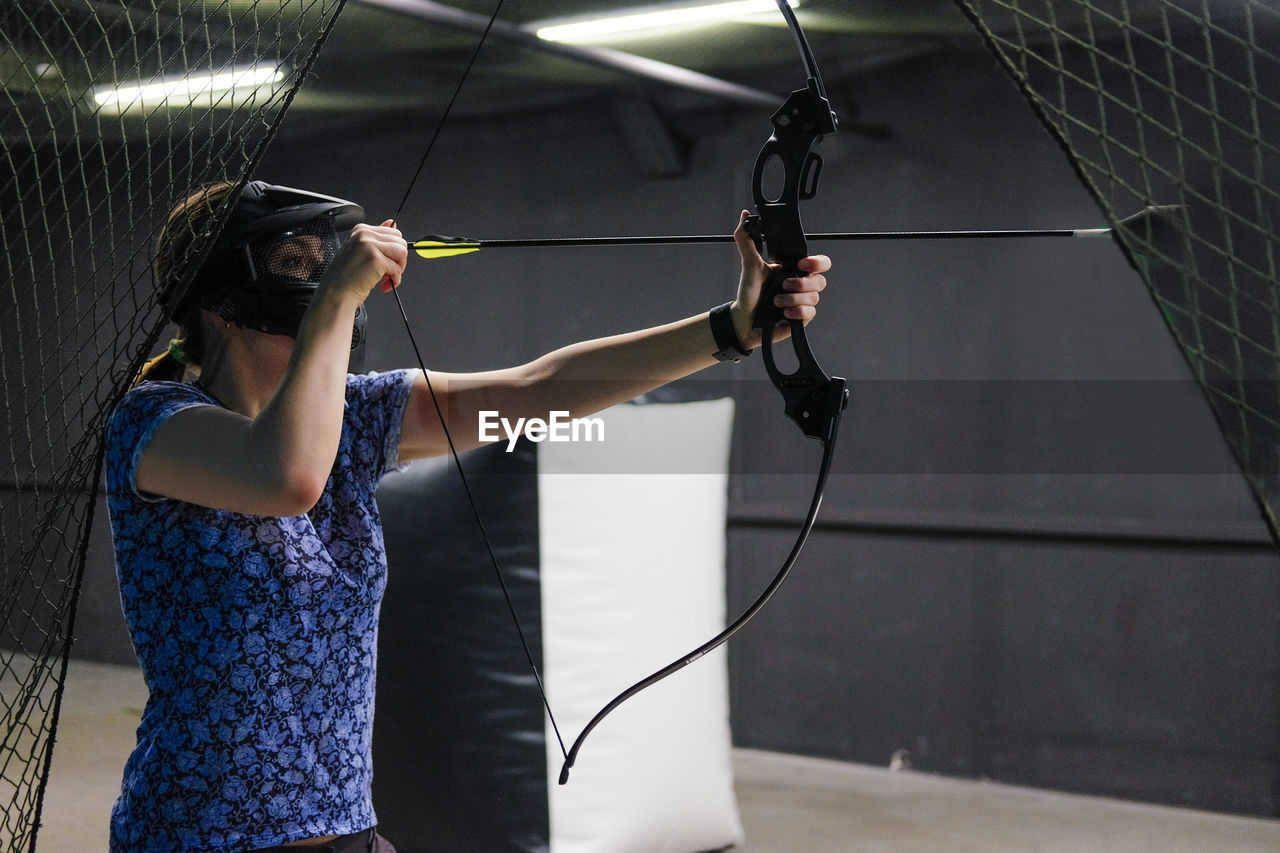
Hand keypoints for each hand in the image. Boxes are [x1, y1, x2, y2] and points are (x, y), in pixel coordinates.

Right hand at [319, 219, 406, 302]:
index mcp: (361, 230)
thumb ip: (378, 238)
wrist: (337, 292)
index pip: (393, 233)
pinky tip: (383, 285)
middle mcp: (365, 234)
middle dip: (399, 259)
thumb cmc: (348, 276)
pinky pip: (397, 268)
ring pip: (402, 252)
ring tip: (387, 278)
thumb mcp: (362, 251)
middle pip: (400, 241)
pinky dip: (395, 279)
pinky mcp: (376, 259)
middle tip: (389, 272)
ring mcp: (369, 245)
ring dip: (398, 268)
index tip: (387, 263)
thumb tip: (393, 222)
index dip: (394, 251)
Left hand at [728, 210, 829, 349]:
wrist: (744, 319)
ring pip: (813, 297)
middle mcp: (802, 284)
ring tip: (775, 301)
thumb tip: (744, 216)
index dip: (817, 262)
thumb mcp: (748, 263)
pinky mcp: (802, 317)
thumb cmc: (749, 292)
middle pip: (820, 281)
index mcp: (794, 269)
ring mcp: (803, 301)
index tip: (801, 264)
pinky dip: (796, 312)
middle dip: (801, 283)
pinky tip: (783, 313)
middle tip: (783, 285)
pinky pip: (809, 313)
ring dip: (792, 299)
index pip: (820, 262)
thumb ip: (747, 239)